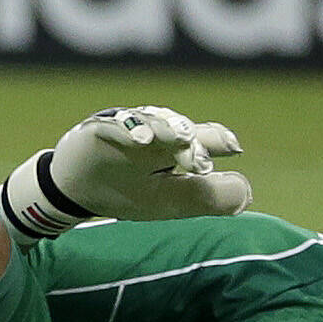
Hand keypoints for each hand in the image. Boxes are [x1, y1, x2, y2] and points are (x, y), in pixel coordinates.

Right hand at [0, 104, 249, 240]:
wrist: (76, 192)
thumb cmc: (129, 192)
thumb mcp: (171, 201)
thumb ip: (209, 196)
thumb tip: (246, 191)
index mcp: (176, 149)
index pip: (203, 139)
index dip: (217, 141)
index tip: (232, 148)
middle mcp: (156, 133)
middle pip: (179, 127)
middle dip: (193, 139)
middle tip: (199, 160)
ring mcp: (127, 128)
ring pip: (151, 120)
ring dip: (167, 127)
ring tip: (181, 138)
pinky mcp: (98, 128)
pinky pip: (115, 123)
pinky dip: (129, 128)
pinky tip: (142, 138)